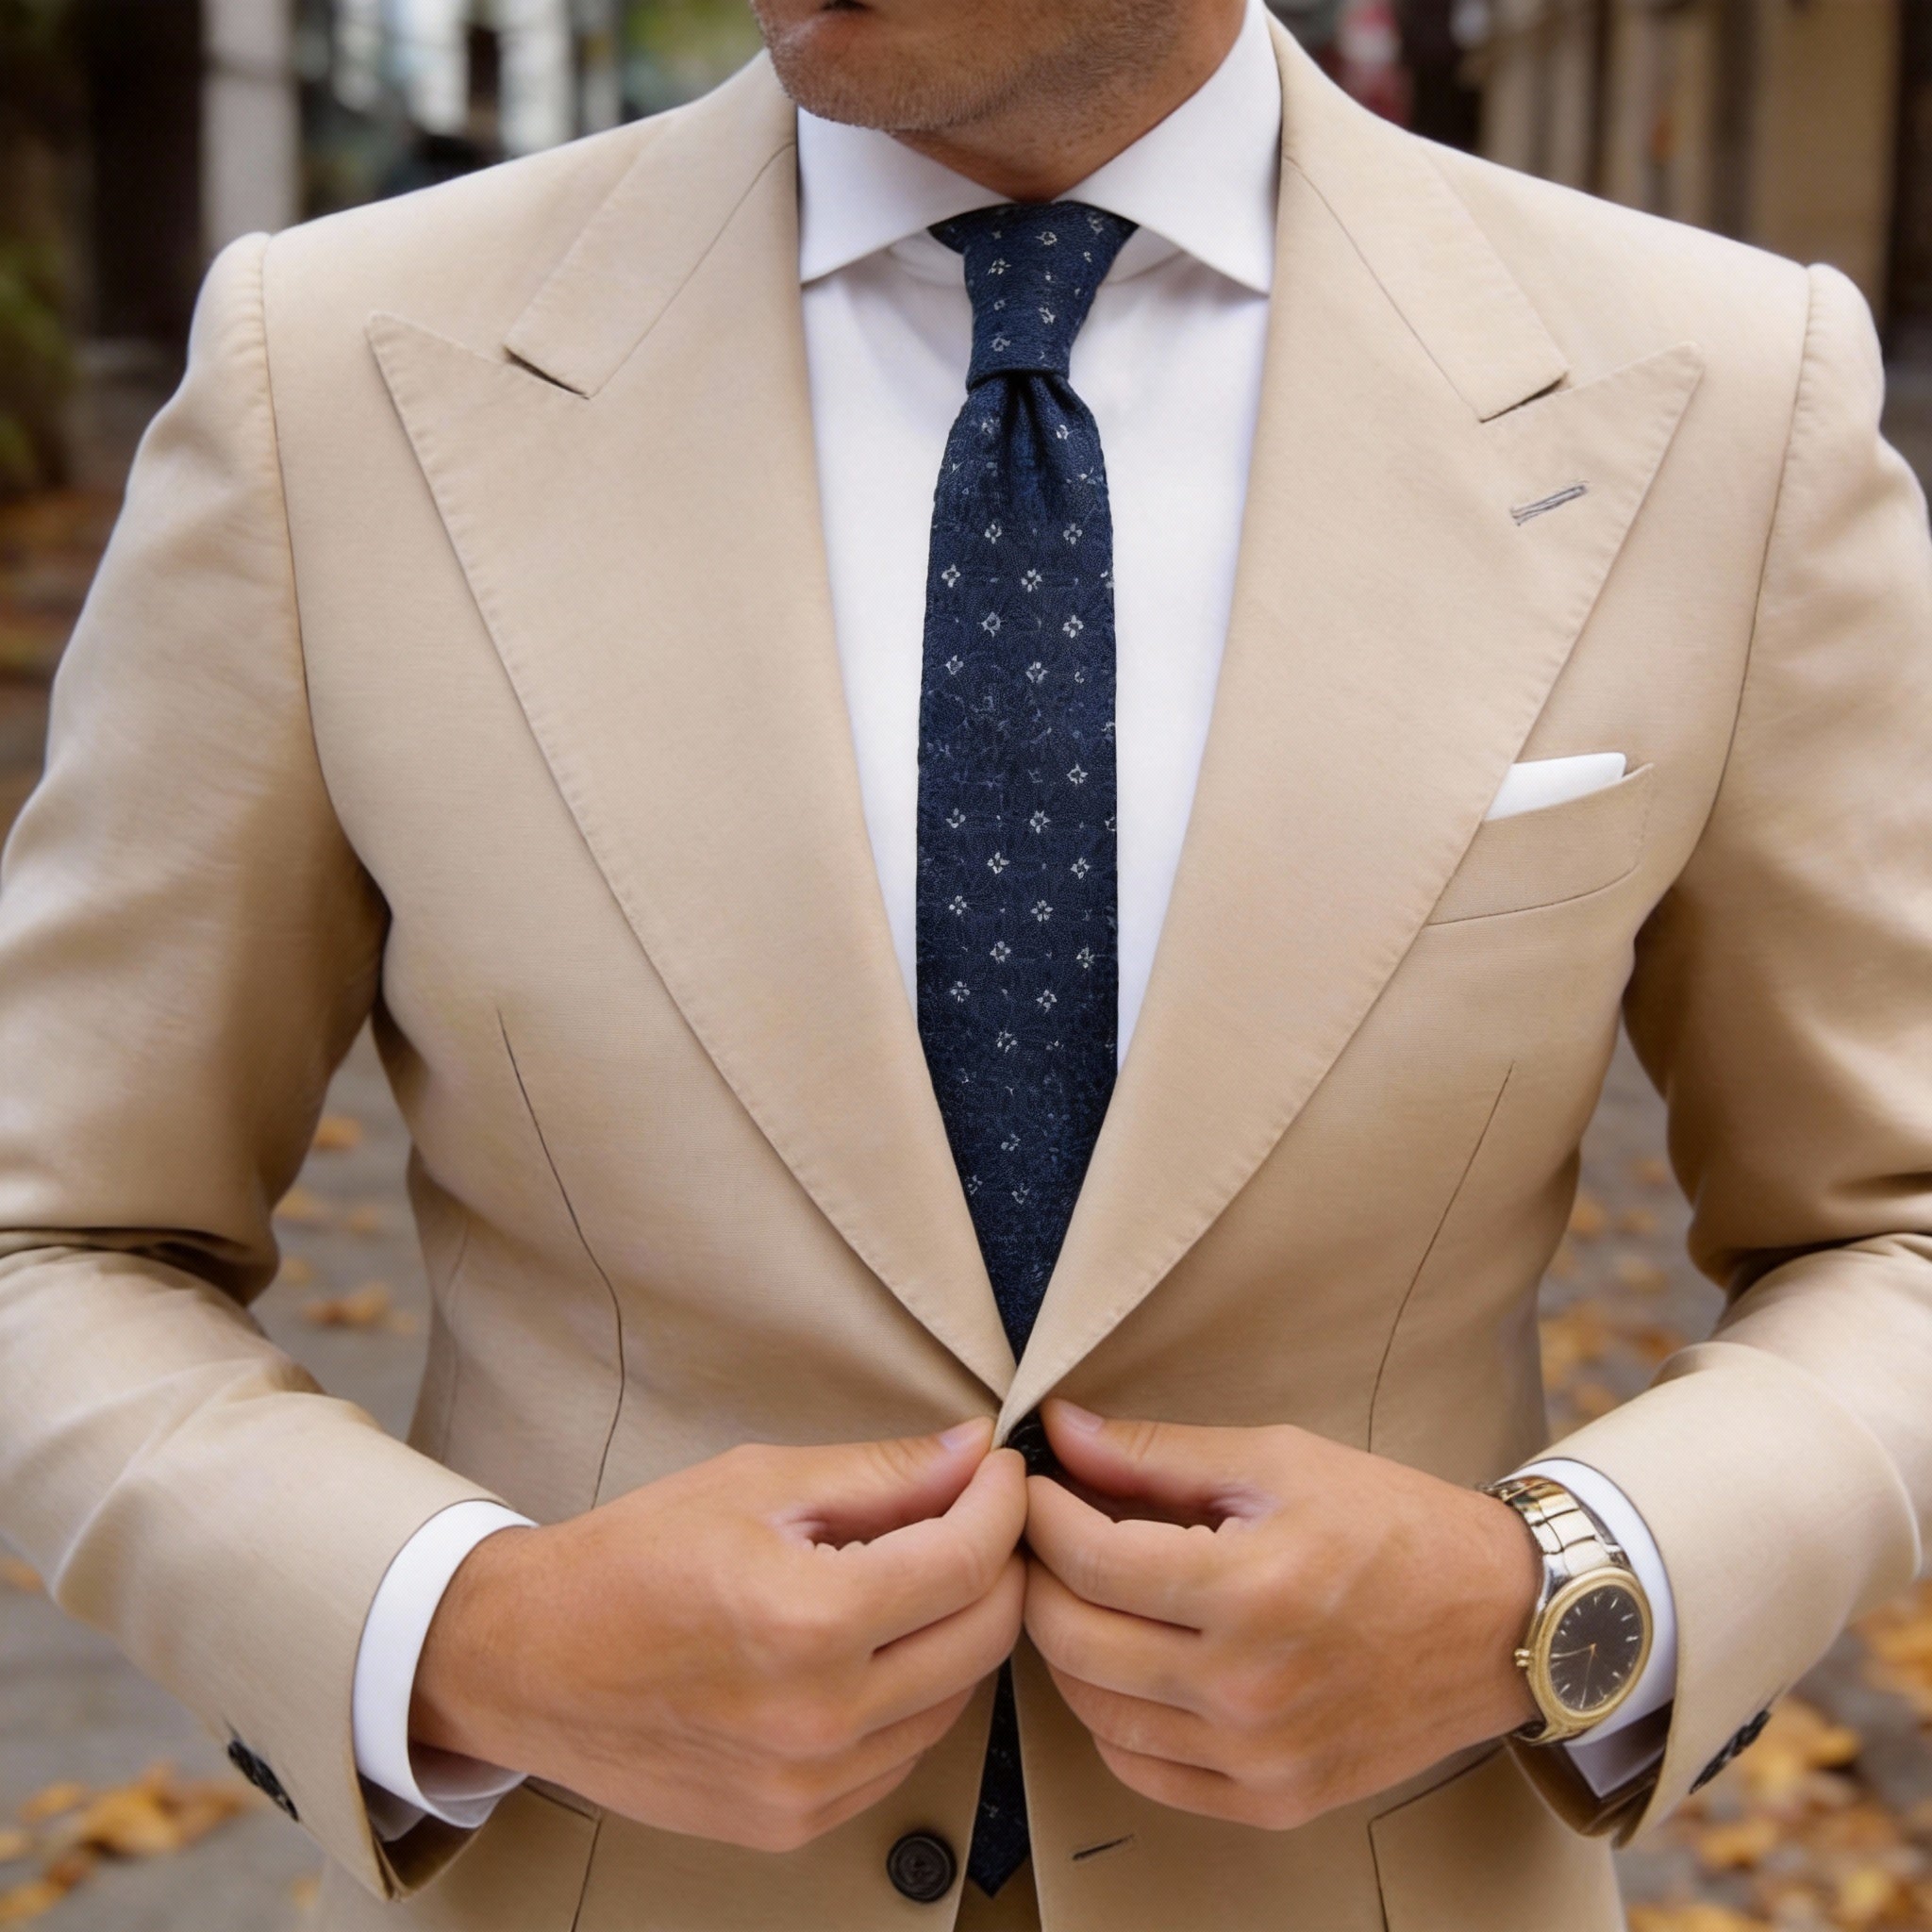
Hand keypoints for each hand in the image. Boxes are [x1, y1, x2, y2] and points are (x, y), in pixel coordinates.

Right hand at [412, 1420, 1025, 1850]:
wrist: (529, 1662)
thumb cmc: (630, 1561)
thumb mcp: (757, 1484)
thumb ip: (881, 1473)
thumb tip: (973, 1452)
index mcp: (808, 1620)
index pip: (968, 1560)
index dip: (1003, 1502)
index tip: (1002, 1472)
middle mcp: (818, 1718)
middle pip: (983, 1637)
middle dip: (999, 1563)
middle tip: (975, 1516)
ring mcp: (808, 1784)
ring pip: (955, 1701)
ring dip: (959, 1631)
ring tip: (917, 1576)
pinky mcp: (794, 1823)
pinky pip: (903, 1755)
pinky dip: (913, 1695)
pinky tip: (873, 1646)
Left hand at [1022, 1401, 1540, 1829]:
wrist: (1499, 1618)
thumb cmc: (1393, 1525)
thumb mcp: (1277, 1461)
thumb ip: (1157, 1454)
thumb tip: (1062, 1431)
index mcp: (1251, 1591)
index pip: (1088, 1561)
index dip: (1040, 1514)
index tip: (1034, 1486)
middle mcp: (1249, 1689)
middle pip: (1074, 1641)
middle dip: (1039, 1576)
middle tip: (1045, 1535)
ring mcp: (1259, 1758)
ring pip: (1095, 1712)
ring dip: (1068, 1647)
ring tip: (1085, 1593)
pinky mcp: (1273, 1800)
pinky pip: (1142, 1771)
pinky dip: (1112, 1717)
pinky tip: (1126, 1663)